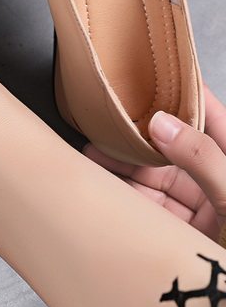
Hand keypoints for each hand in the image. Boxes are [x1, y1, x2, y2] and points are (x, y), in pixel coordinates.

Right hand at [85, 85, 225, 241]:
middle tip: (105, 122)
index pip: (211, 116)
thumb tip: (163, 122)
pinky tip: (102, 183)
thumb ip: (204, 160)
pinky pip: (146, 206)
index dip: (182, 93)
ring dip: (123, 164)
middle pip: (172, 146)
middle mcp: (217, 181)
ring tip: (93, 153)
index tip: (151, 74)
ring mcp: (199, 208)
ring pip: (154, 175)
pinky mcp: (179, 232)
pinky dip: (122, 193)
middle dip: (137, 134)